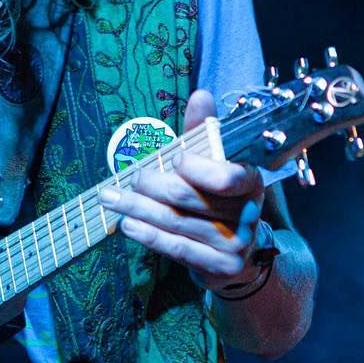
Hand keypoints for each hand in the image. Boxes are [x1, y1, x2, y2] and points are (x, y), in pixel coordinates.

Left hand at [100, 89, 266, 290]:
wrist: (242, 251)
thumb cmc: (220, 197)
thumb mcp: (216, 162)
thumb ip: (206, 131)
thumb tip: (200, 95)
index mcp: (251, 182)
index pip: (226, 176)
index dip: (196, 167)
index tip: (174, 158)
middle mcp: (248, 215)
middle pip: (188, 198)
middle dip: (152, 186)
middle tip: (129, 178)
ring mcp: (235, 244)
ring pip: (176, 223)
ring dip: (138, 209)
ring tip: (111, 198)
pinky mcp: (219, 267)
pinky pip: (176, 249)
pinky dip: (148, 235)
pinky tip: (127, 224)